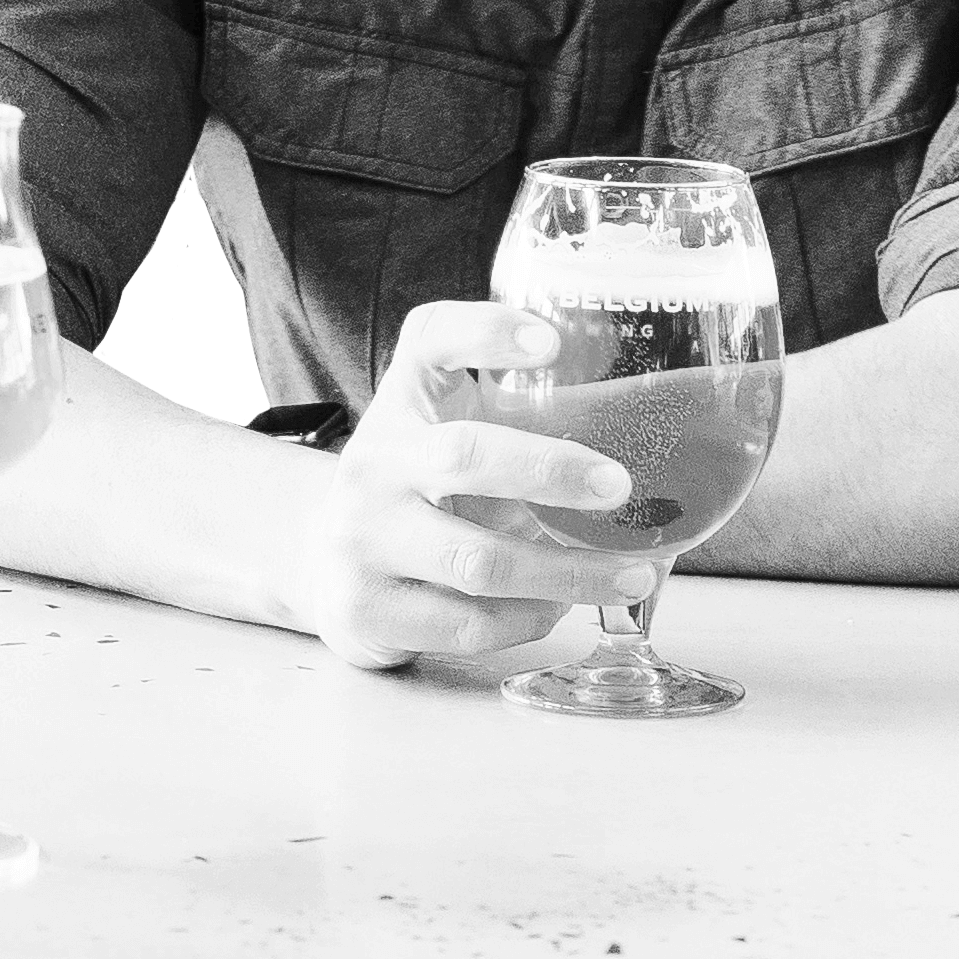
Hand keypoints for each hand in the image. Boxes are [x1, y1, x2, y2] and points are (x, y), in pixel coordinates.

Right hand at [290, 298, 659, 670]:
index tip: (552, 343)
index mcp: (402, 405)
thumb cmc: (414, 485)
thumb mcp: (436, 420)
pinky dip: (528, 619)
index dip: (488, 334)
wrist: (325, 564)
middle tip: (619, 486)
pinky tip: (558, 608)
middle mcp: (374, 466)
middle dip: (551, 470)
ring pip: (478, 562)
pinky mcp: (369, 612)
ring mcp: (364, 543)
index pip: (431, 342)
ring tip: (633, 575)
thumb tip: (622, 389)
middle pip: (464, 457)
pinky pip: (468, 624)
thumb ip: (498, 388)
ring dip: (567, 572)